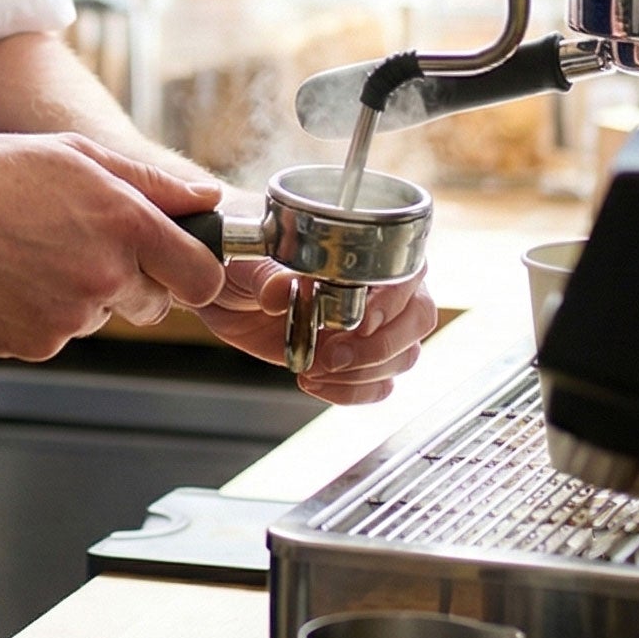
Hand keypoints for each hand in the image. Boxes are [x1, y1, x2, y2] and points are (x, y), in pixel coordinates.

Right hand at [0, 135, 226, 361]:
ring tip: (24, 251)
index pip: (202, 276)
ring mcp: (71, 317)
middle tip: (76, 245)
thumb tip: (204, 198)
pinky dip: (39, 313)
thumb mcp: (69, 153)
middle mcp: (104, 274)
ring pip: (100, 315)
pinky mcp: (38, 345)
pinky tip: (4, 277)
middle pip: (154, 304)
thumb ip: (147, 180)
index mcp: (122, 221)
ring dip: (78, 293)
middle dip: (131, 281)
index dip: (194, 272)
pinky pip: (58, 335)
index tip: (176, 264)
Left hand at [196, 258, 437, 404]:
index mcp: (360, 246)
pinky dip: (351, 392)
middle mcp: (376, 285)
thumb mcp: (245, 255)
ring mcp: (369, 324)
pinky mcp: (354, 357)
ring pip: (404, 356)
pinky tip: (313, 381)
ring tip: (315, 366)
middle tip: (333, 354)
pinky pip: (379, 385)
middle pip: (417, 319)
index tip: (361, 322)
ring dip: (363, 372)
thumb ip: (266, 273)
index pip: (406, 270)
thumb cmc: (240, 249)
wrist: (220, 281)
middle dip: (381, 346)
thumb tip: (279, 293)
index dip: (394, 299)